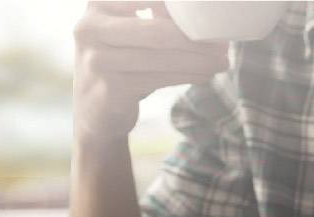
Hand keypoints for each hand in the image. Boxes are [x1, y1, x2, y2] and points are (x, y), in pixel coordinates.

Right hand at [73, 1, 228, 143]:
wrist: (94, 108)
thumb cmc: (121, 58)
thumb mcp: (131, 27)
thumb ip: (159, 12)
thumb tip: (209, 7)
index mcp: (98, 0)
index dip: (186, 6)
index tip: (215, 14)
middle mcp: (89, 26)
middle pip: (159, 30)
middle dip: (197, 39)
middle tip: (224, 45)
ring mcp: (96, 59)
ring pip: (161, 56)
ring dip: (198, 60)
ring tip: (221, 62)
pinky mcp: (107, 88)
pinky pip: (158, 78)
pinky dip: (186, 76)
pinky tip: (204, 76)